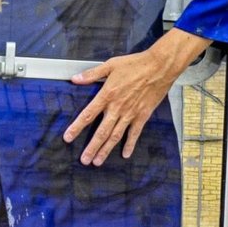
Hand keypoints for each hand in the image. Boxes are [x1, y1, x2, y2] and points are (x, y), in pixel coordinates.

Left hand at [65, 27, 211, 164]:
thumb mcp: (110, 65)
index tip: (68, 138)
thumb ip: (91, 74)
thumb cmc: (134, 64)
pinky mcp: (143, 116)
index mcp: (107, 95)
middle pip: (101, 131)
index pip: (88, 114)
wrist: (159, 67)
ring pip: (116, 136)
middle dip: (92, 147)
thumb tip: (74, 79)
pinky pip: (135, 133)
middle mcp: (117, 108)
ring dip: (106, 149)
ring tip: (97, 161)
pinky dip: (130, 145)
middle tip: (84, 160)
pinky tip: (125, 154)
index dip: (77, 127)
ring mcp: (131, 113)